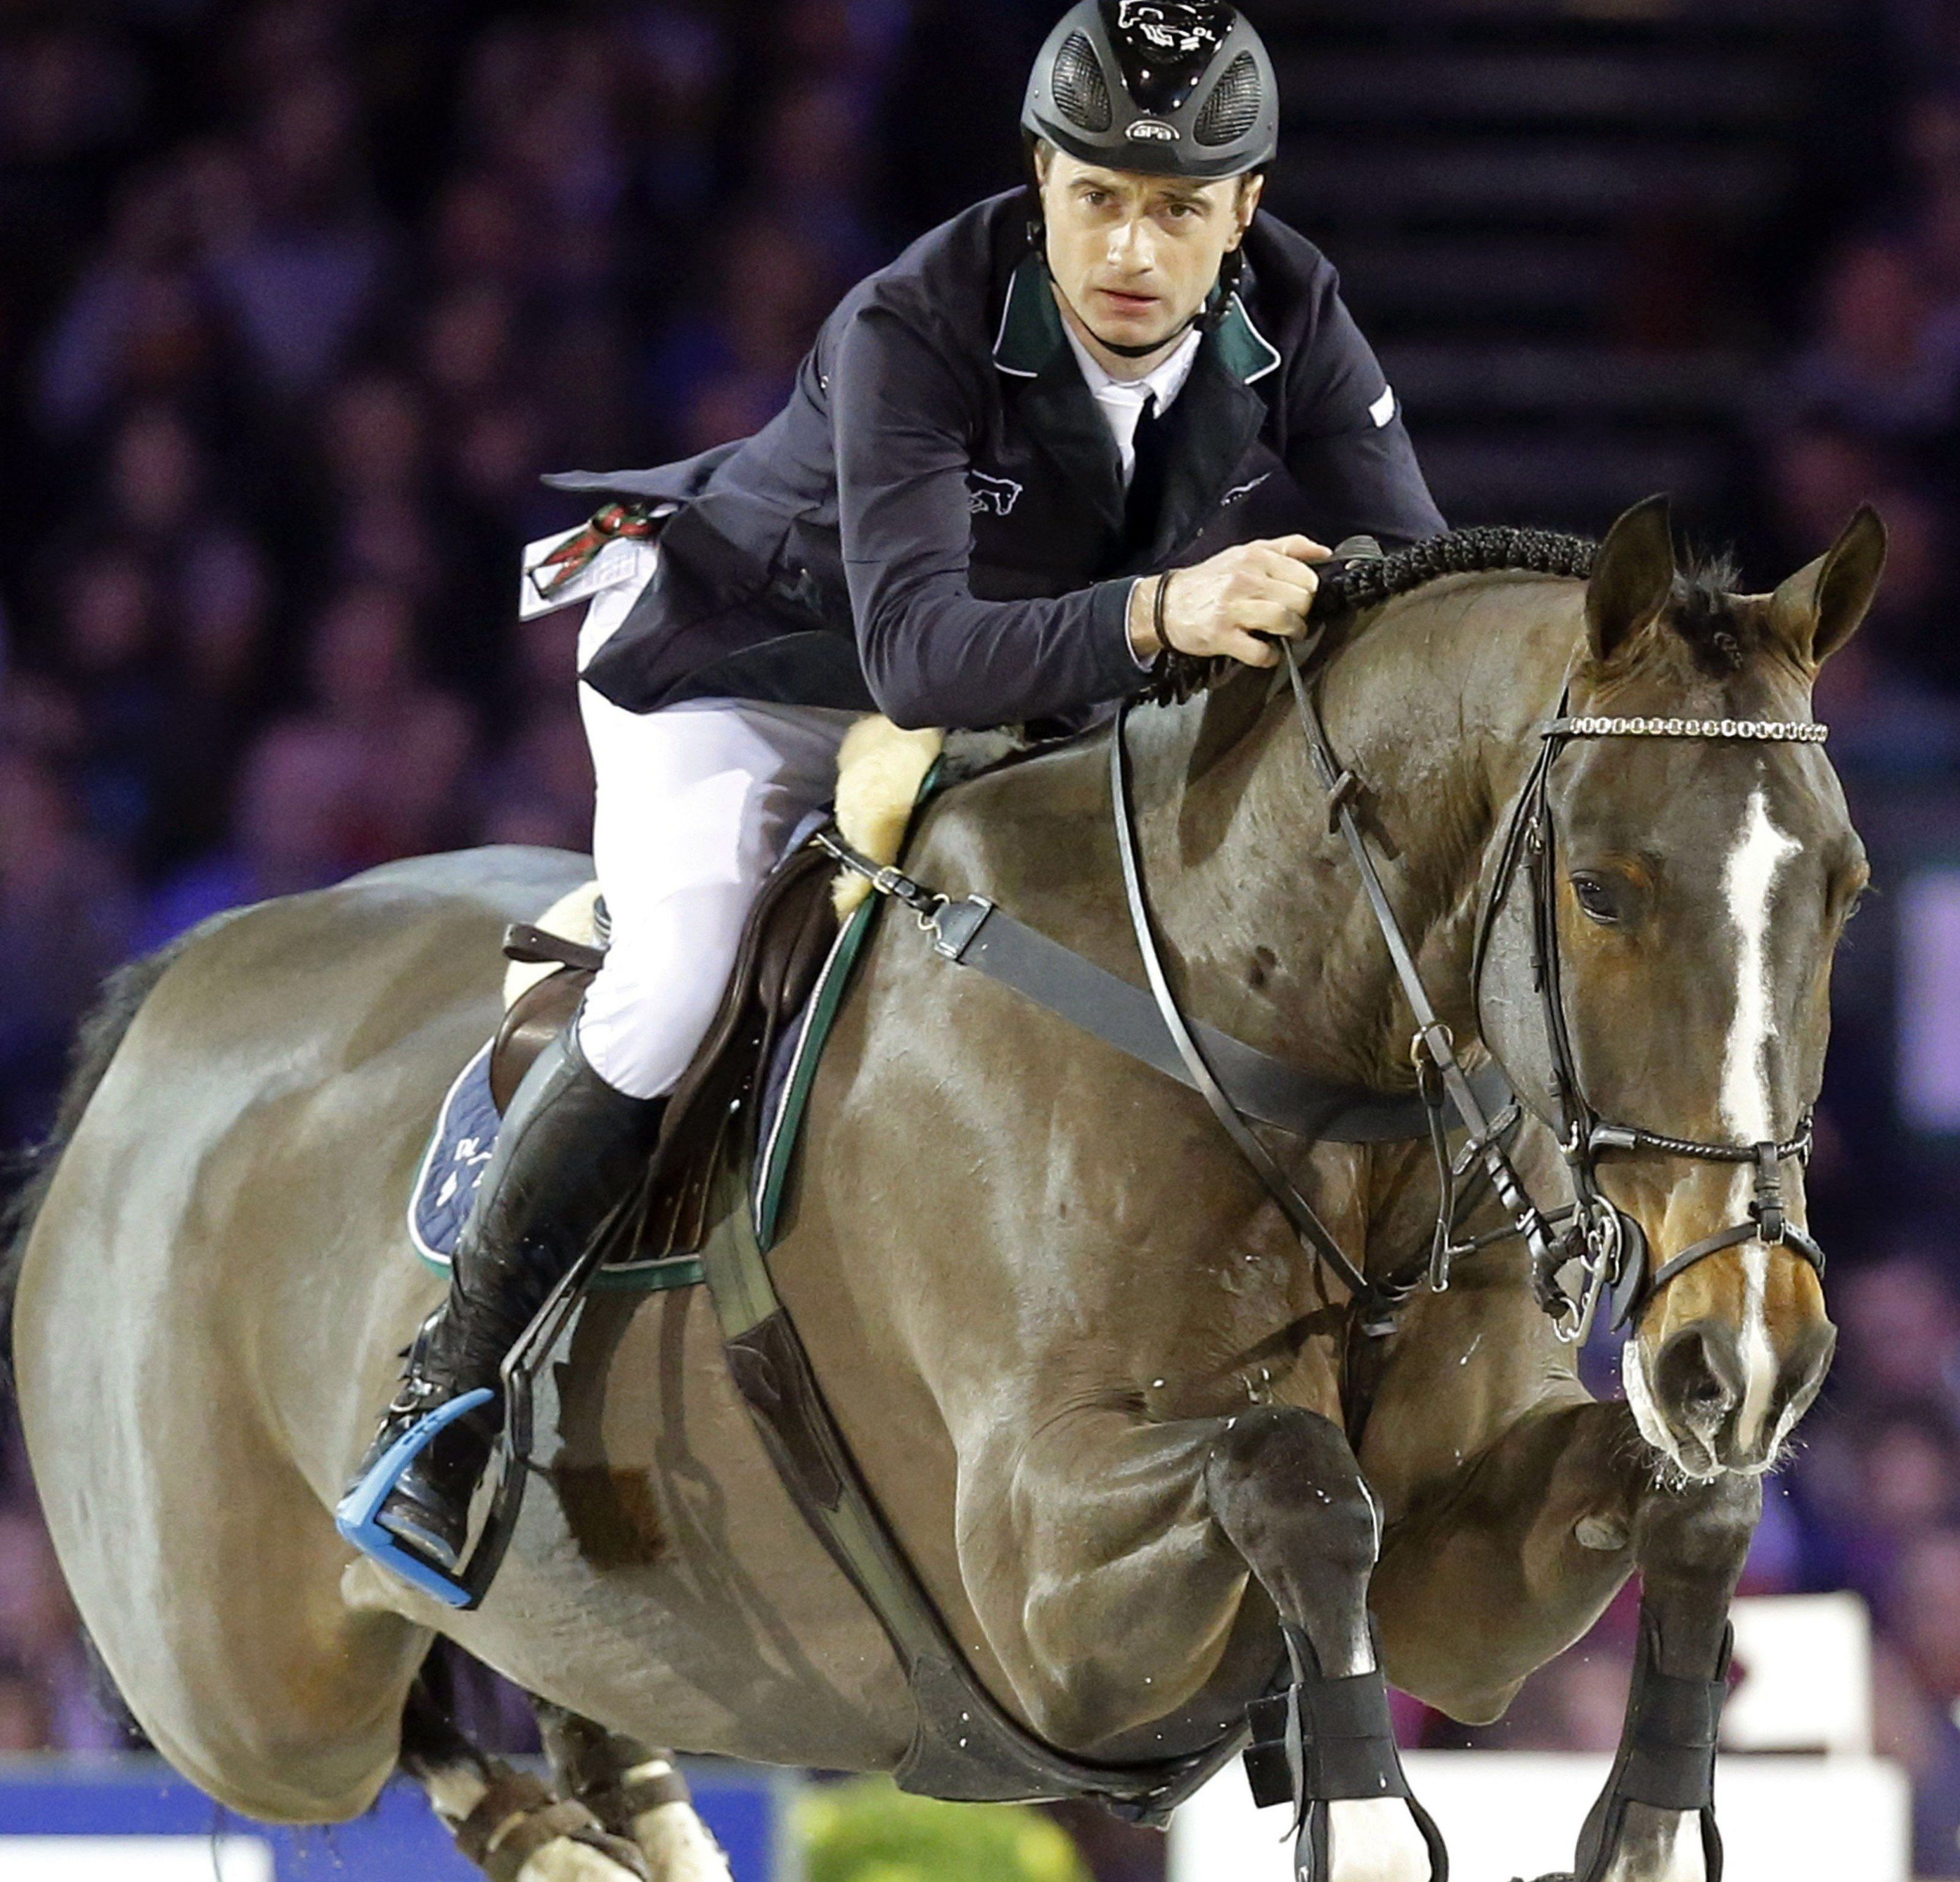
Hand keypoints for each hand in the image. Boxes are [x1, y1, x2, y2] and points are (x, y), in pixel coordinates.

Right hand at [1127, 536, 1330, 666]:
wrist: (1165, 604)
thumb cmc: (1209, 581)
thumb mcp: (1245, 552)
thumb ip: (1286, 547)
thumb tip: (1324, 553)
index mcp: (1254, 556)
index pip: (1305, 575)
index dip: (1309, 591)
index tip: (1300, 598)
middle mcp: (1245, 579)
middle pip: (1300, 599)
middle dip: (1303, 613)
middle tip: (1295, 618)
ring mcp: (1233, 608)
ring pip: (1284, 620)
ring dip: (1293, 632)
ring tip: (1287, 634)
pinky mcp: (1222, 636)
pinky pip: (1260, 651)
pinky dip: (1270, 656)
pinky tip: (1267, 652)